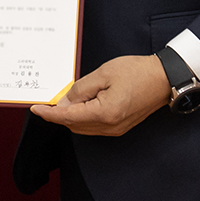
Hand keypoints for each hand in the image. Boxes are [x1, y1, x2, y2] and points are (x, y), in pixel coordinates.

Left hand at [29, 54, 170, 135]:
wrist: (163, 78)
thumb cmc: (137, 72)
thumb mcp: (104, 73)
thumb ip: (81, 89)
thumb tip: (64, 103)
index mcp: (105, 113)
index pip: (69, 117)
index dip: (50, 114)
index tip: (36, 109)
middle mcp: (110, 126)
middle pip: (75, 125)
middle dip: (59, 114)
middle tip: (48, 100)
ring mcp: (116, 129)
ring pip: (84, 127)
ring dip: (71, 116)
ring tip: (63, 100)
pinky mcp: (120, 126)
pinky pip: (94, 126)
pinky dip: (83, 117)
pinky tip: (80, 105)